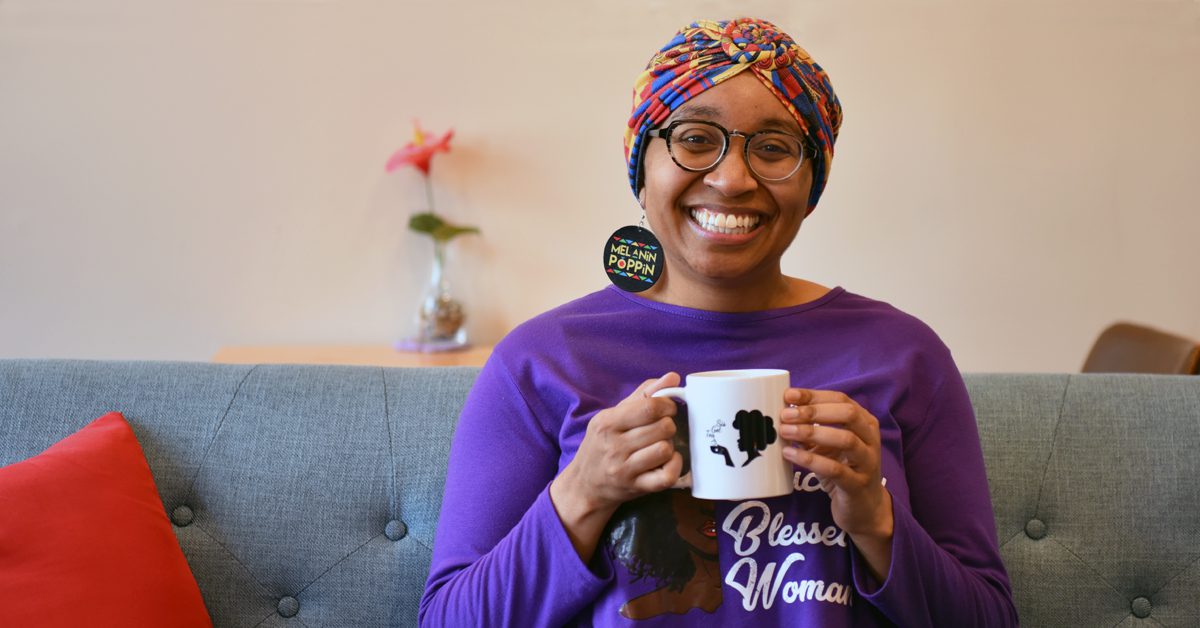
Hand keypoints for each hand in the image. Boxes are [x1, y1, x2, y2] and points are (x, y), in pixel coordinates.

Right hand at [550, 372, 682, 560]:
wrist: (584, 485)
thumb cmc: (602, 445)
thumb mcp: (612, 416)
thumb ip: (643, 394)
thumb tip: (673, 377)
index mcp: (607, 423)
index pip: (649, 407)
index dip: (667, 404)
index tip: (668, 408)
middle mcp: (614, 446)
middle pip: (662, 427)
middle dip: (668, 425)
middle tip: (661, 429)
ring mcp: (624, 469)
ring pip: (665, 449)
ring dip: (669, 446)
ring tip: (660, 445)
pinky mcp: (635, 487)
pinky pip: (666, 476)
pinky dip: (674, 466)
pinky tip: (667, 461)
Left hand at [779, 388, 893, 579]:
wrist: (863, 508)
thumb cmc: (842, 468)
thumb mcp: (827, 445)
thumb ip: (810, 428)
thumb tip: (782, 411)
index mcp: (864, 423)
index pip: (841, 400)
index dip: (814, 395)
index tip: (789, 395)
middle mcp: (870, 439)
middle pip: (848, 414)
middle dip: (814, 412)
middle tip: (786, 415)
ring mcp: (868, 462)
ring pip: (845, 439)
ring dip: (812, 433)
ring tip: (785, 432)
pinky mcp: (858, 485)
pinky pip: (835, 469)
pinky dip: (811, 460)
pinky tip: (790, 454)